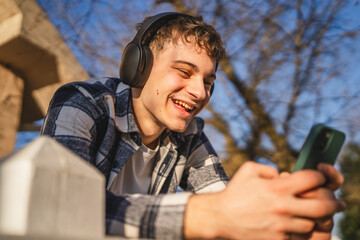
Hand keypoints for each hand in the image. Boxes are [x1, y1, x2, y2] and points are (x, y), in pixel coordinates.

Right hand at [184, 162, 343, 238]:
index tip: (320, 178)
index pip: (312, 179)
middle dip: (334, 202)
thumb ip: (270, 169)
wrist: (220, 217)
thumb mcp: (249, 169)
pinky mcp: (277, 239)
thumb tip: (284, 175)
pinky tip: (300, 226)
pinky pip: (300, 237)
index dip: (321, 176)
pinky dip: (303, 231)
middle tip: (339, 203)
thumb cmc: (235, 192)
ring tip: (315, 215)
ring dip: (316, 218)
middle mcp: (282, 206)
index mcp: (276, 187)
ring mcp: (281, 225)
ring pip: (313, 224)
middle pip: (322, 205)